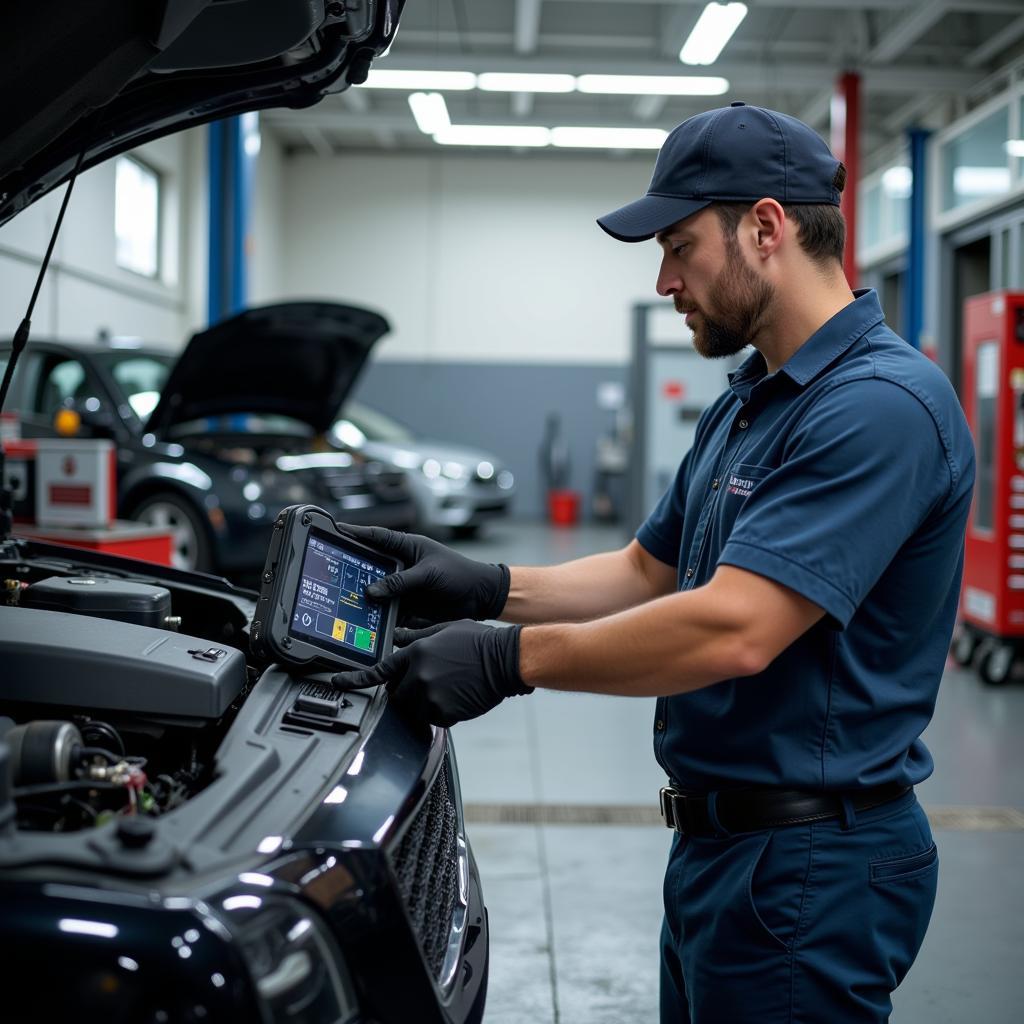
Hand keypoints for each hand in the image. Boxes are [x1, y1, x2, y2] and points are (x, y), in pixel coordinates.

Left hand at [330, 620, 531, 726]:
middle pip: (396, 693)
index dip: (354, 678)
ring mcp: (430, 695)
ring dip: (424, 702)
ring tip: (447, 687)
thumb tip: (395, 638)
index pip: (378, 671)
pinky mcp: (444, 712)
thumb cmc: (478, 642)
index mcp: (416, 653)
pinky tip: (456, 696)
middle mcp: (418, 675)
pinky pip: (433, 719)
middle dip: (406, 690)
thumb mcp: (444, 629)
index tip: (336, 682)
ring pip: (413, 708)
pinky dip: (441, 712)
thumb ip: (416, 637)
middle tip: (429, 681)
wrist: (505, 659)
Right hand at [341, 524, 509, 626]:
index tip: (338, 530)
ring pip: (377, 590)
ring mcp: (404, 586)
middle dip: (354, 568)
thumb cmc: (460, 574)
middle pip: (372, 565)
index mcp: (409, 548)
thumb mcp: (429, 574)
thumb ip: (401, 581)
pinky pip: (388, 610)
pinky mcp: (408, 605)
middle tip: (334, 571)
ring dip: (364, 596)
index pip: (379, 537)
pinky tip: (363, 621)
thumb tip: (372, 591)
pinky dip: (377, 615)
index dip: (358, 533)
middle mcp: (402, 566)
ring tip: (343, 600)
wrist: (481, 597)